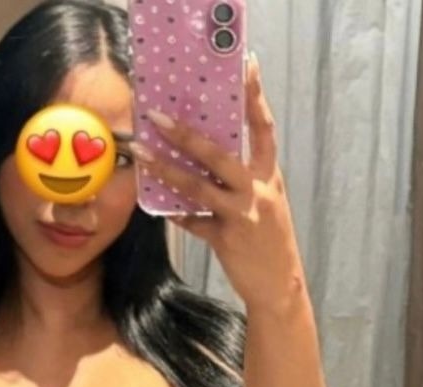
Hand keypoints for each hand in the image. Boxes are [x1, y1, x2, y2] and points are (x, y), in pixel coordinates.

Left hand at [129, 54, 303, 306]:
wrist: (280, 286)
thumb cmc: (269, 242)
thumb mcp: (265, 204)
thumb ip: (242, 180)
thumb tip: (205, 156)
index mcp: (270, 177)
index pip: (264, 129)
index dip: (255, 96)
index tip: (247, 65)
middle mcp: (259, 191)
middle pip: (221, 154)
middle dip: (187, 134)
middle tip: (158, 117)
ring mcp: (243, 215)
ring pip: (200, 187)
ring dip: (167, 170)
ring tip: (143, 154)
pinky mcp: (227, 239)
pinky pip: (194, 222)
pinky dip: (176, 213)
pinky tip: (159, 206)